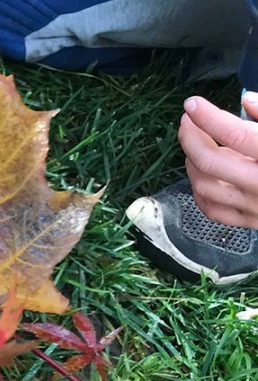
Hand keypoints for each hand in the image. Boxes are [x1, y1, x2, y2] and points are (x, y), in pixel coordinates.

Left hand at [178, 94, 257, 228]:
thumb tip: (246, 100)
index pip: (237, 135)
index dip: (209, 118)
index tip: (192, 103)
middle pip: (211, 162)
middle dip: (191, 138)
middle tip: (187, 121)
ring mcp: (256, 207)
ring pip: (205, 186)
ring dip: (192, 163)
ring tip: (197, 145)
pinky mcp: (252, 222)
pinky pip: (212, 209)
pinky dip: (199, 190)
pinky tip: (202, 174)